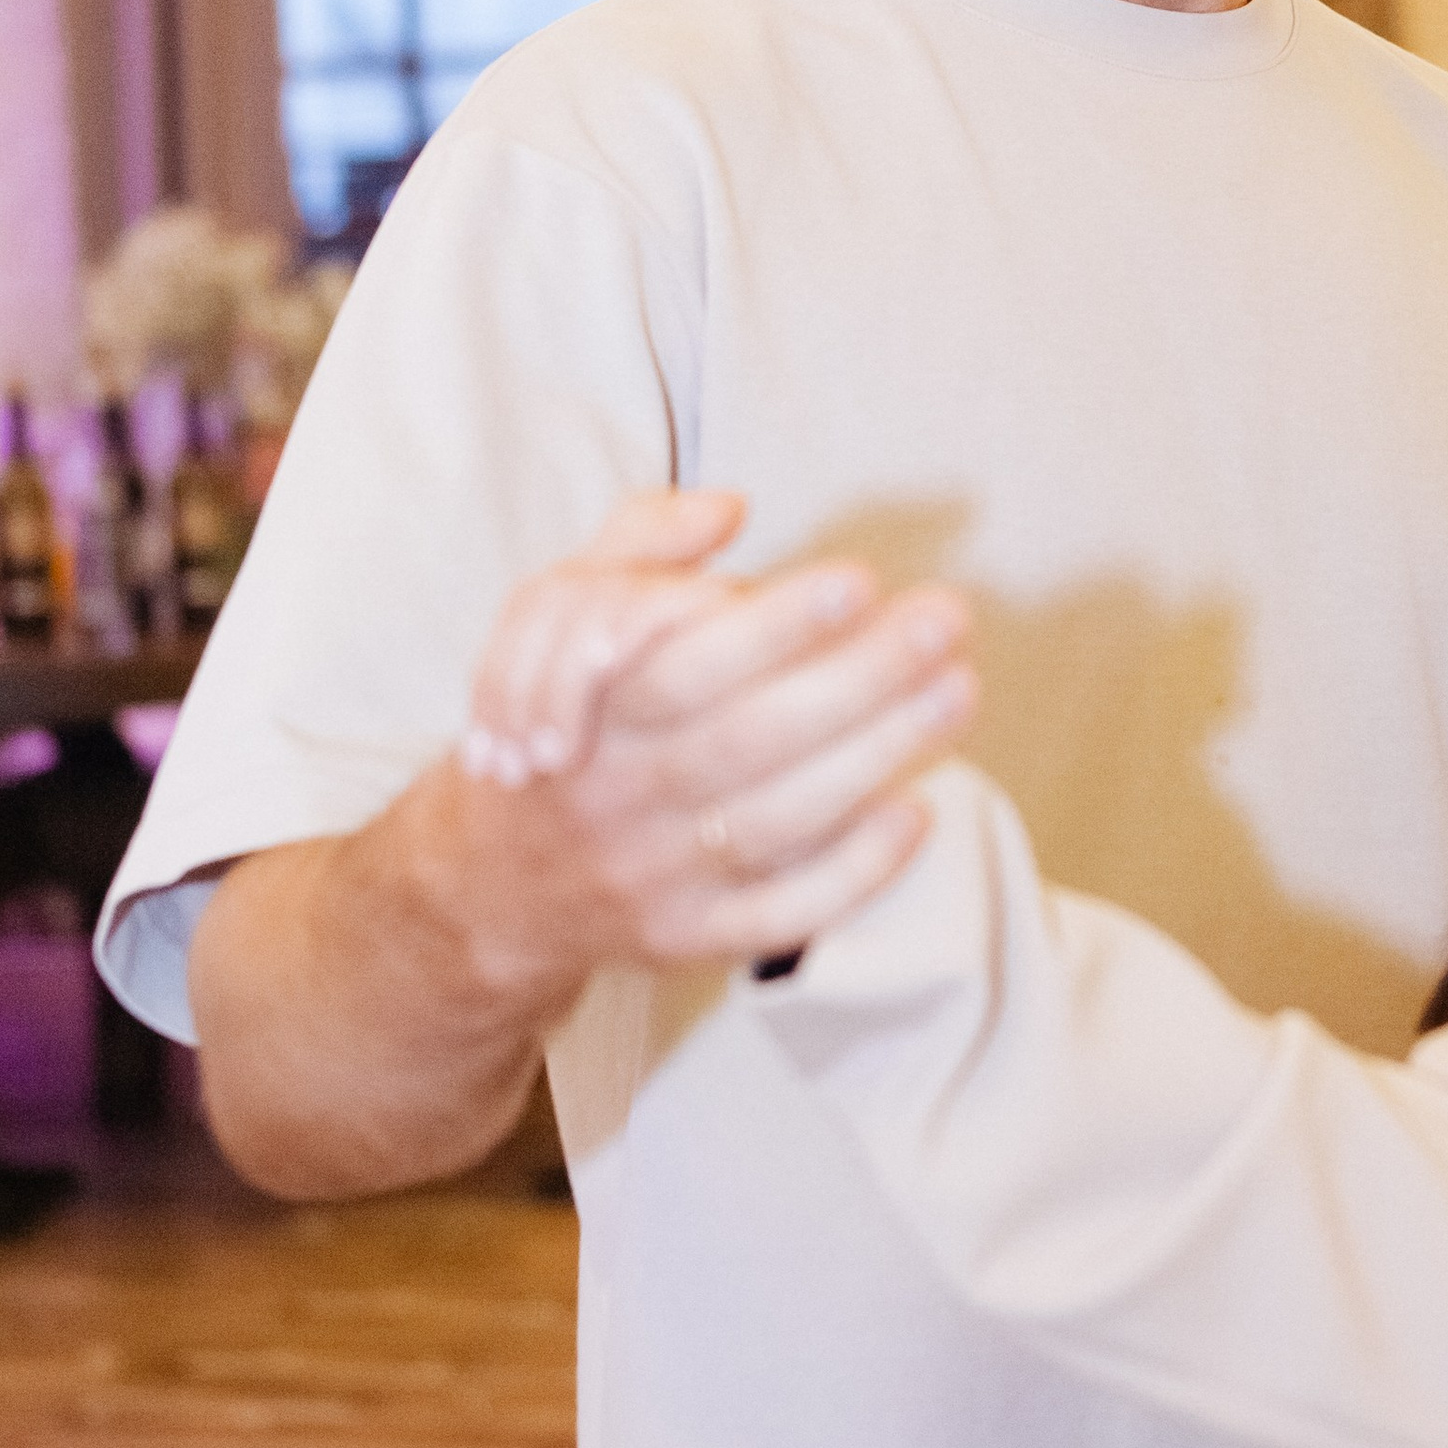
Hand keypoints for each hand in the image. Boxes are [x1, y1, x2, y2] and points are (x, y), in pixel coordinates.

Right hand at [441, 489, 978, 987]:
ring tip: (957, 690)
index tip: (858, 579)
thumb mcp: (556, 612)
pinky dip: (848, 870)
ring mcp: (651, 873)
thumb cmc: (564, 720)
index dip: (770, 625)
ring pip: (773, 819)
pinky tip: (915, 810)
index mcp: (585, 706)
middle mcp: (615, 793)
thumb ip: (638, 543)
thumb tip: (727, 510)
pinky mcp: (683, 938)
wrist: (490, 886)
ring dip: (875, 755)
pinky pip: (774, 914)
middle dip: (858, 678)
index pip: (677, 663)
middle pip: (745, 737)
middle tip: (945, 620)